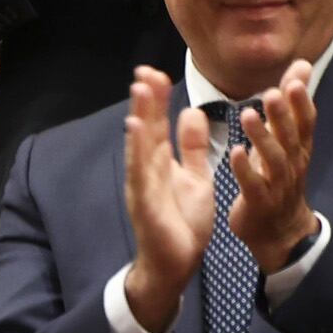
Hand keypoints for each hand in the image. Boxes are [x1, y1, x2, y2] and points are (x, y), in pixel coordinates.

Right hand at [121, 67, 214, 332]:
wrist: (176, 262)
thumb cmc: (182, 222)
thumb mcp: (196, 178)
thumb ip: (192, 148)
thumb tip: (192, 112)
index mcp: (160, 161)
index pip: (158, 123)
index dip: (157, 98)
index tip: (157, 72)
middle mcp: (147, 168)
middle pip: (146, 127)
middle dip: (146, 99)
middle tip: (145, 70)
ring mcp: (142, 183)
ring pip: (140, 144)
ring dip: (139, 115)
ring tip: (140, 89)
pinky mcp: (144, 200)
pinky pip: (140, 171)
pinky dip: (137, 149)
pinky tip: (136, 128)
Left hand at [231, 60, 321, 271]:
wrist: (280, 231)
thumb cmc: (280, 176)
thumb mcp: (288, 139)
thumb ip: (292, 103)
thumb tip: (302, 65)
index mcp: (299, 148)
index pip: (305, 121)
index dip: (302, 101)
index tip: (297, 78)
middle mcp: (292, 164)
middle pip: (290, 137)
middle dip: (283, 115)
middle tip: (273, 92)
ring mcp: (277, 184)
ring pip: (273, 159)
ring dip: (261, 137)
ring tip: (246, 114)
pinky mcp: (259, 202)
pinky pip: (253, 185)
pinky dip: (245, 170)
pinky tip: (234, 153)